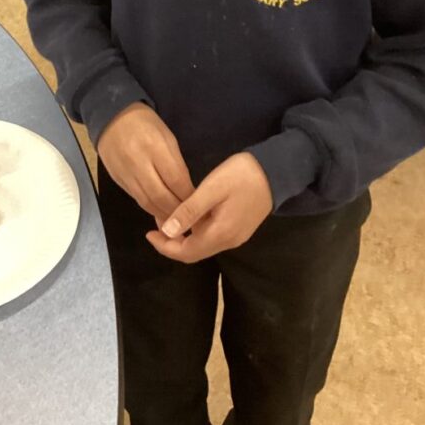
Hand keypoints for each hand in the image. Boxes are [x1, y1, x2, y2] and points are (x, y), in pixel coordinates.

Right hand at [97, 103, 194, 221]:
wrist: (112, 117)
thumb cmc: (146, 124)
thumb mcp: (167, 138)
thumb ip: (176, 165)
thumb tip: (185, 192)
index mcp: (155, 148)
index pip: (176, 180)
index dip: (189, 197)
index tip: (201, 207)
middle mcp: (139, 163)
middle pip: (160, 196)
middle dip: (177, 211)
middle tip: (191, 221)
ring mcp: (126, 174)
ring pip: (147, 202)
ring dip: (163, 215)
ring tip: (178, 221)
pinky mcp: (118, 181)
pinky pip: (137, 200)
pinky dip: (150, 209)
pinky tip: (160, 213)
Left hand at [146, 152, 273, 262]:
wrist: (276, 171)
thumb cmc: (241, 176)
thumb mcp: (211, 189)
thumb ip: (189, 211)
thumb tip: (167, 231)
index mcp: (220, 234)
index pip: (186, 253)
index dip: (165, 247)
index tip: (148, 233)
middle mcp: (228, 242)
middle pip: (194, 252)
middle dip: (172, 243)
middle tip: (155, 224)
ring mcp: (236, 236)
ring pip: (203, 245)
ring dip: (184, 237)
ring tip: (168, 217)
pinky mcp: (240, 228)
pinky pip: (213, 237)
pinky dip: (197, 231)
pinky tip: (189, 215)